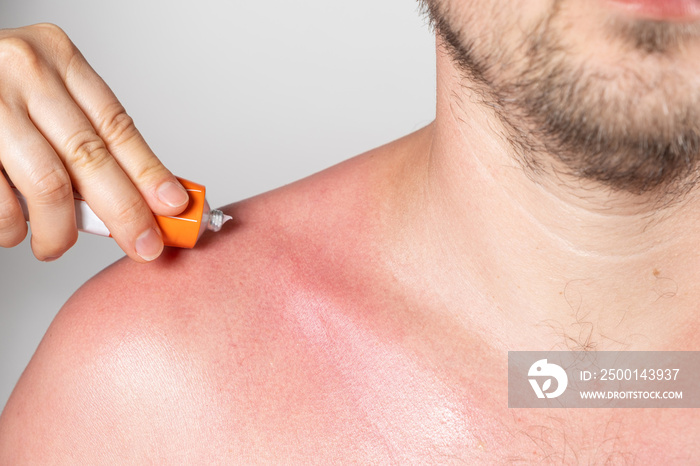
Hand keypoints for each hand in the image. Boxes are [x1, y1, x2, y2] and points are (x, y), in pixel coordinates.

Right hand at [0, 23, 188, 261]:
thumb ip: (90, 136)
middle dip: (125, 212)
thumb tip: (148, 195)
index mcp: (57, 58)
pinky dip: (13, 228)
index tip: (173, 207)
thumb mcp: (49, 94)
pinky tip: (17, 228)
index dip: (149, 172)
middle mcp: (22, 72)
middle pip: (90, 158)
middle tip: (143, 246)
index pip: (116, 125)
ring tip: (57, 245)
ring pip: (47, 186)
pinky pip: (0, 202)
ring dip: (61, 231)